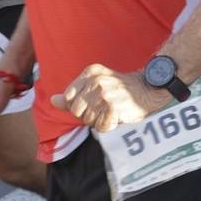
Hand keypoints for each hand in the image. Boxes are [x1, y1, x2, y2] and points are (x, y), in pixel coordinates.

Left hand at [53, 62, 168, 132]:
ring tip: (112, 111)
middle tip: (105, 108)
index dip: (79, 105)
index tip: (94, 101)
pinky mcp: (113, 107)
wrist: (148, 90)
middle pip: (76, 111)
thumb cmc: (120, 90)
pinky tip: (118, 116)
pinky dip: (109, 126)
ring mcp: (104, 94)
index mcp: (90, 72)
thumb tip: (52, 100)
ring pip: (88, 121)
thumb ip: (73, 94)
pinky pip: (100, 127)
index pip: (69, 98)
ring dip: (100, 121)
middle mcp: (96, 81)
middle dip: (89, 115)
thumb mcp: (95, 85)